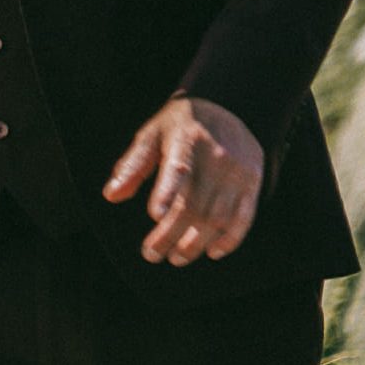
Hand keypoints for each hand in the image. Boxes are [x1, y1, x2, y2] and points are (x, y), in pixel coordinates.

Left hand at [106, 95, 265, 265]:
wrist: (229, 106)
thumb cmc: (180, 127)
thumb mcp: (151, 135)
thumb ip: (132, 166)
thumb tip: (112, 195)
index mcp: (186, 142)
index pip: (178, 170)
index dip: (167, 193)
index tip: (155, 216)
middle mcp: (215, 157)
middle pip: (193, 205)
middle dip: (170, 235)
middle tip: (152, 254)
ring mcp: (236, 172)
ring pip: (217, 217)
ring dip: (195, 243)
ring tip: (176, 258)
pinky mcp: (252, 182)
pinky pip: (244, 216)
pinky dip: (230, 238)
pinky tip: (213, 251)